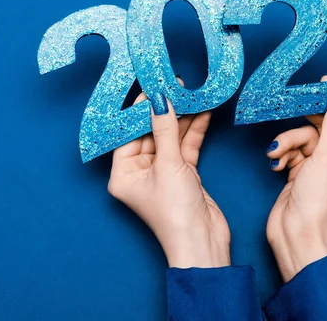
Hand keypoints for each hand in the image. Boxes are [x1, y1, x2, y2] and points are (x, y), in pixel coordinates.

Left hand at [108, 88, 229, 268]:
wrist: (203, 242)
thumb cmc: (175, 213)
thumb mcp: (169, 165)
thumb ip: (166, 130)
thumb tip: (160, 100)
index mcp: (123, 173)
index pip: (129, 132)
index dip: (140, 109)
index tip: (151, 86)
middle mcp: (140, 171)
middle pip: (151, 132)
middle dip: (164, 110)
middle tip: (175, 85)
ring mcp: (162, 172)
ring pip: (171, 137)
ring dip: (183, 117)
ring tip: (191, 93)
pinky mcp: (183, 173)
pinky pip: (186, 146)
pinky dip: (194, 130)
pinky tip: (203, 112)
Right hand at [265, 76, 326, 281]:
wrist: (294, 237)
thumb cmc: (319, 205)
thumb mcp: (326, 158)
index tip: (326, 86)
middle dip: (307, 125)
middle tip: (294, 107)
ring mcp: (323, 167)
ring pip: (305, 139)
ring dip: (289, 143)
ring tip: (277, 154)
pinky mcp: (303, 172)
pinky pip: (294, 151)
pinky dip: (283, 154)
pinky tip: (276, 163)